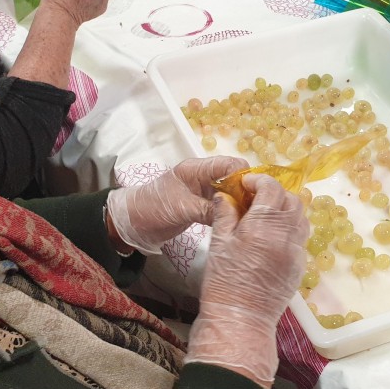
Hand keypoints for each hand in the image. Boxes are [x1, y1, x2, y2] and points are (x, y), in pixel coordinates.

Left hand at [106, 156, 248, 254]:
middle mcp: (203, 178)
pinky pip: (222, 208)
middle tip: (256, 209)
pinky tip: (239, 223)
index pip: (228, 164)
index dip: (244, 175)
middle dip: (245, 191)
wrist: (133, 223)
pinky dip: (230, 214)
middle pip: (233, 179)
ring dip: (239, 204)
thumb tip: (235, 214)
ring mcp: (203, 193)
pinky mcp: (202, 207)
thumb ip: (208, 209)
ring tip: (251, 218)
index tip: (255, 192)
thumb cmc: (152, 208)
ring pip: (229, 194)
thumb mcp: (181, 208)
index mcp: (196, 169)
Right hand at [184, 175, 309, 388]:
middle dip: (275, 193)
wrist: (240, 318)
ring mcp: (296, 251)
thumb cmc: (223, 281)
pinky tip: (273, 237)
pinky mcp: (299, 266)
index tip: (245, 184)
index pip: (272, 188)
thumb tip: (225, 195)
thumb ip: (225, 214)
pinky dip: (290, 229)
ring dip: (286, 210)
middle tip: (256, 198)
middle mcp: (286, 235)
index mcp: (263, 226)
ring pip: (301, 217)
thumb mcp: (218, 244)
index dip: (259, 180)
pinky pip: (301, 238)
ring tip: (267, 216)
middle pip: (292, 199)